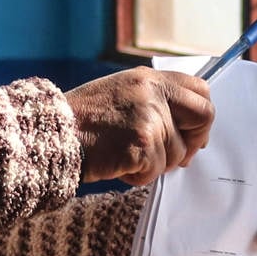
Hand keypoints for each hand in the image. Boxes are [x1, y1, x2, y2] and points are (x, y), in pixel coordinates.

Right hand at [65, 68, 213, 185]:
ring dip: (155, 165)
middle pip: (203, 116)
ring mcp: (149, 117)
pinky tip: (117, 165)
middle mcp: (152, 92)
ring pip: (177, 153)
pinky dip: (138, 176)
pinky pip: (155, 171)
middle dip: (195, 141)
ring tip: (125, 157)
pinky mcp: (142, 143)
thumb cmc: (82, 121)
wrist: (52, 135)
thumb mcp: (120, 95)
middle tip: (180, 157)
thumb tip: (187, 130)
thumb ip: (153, 103)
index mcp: (149, 78)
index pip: (199, 89)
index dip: (200, 116)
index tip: (192, 132)